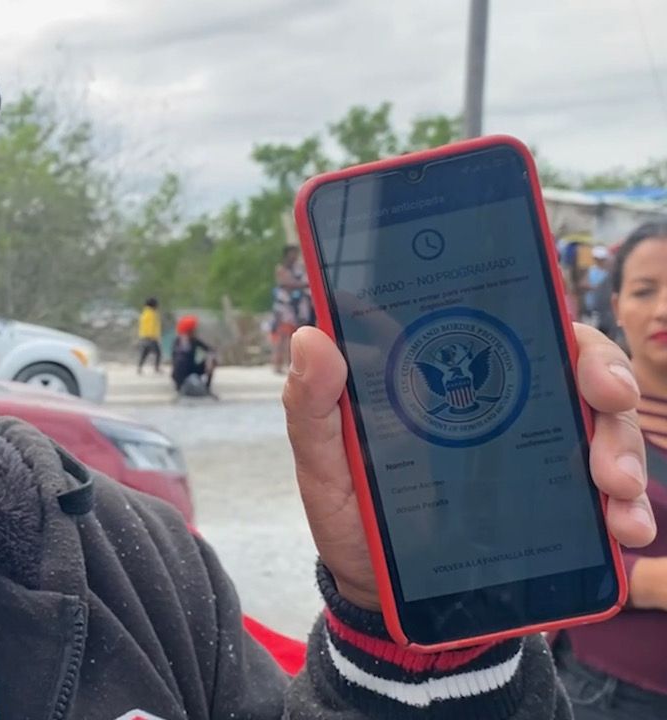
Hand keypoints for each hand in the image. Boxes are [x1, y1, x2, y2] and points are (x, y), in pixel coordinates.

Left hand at [284, 323, 656, 609]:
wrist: (376, 592)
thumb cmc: (349, 511)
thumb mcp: (322, 462)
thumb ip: (312, 405)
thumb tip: (310, 335)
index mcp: (449, 376)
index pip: (516, 325)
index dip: (556, 326)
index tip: (580, 354)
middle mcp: (502, 404)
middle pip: (574, 367)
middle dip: (607, 381)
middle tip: (608, 405)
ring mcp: (533, 452)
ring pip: (603, 426)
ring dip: (624, 449)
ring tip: (617, 491)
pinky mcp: (554, 503)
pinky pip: (606, 495)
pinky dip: (626, 508)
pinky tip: (624, 528)